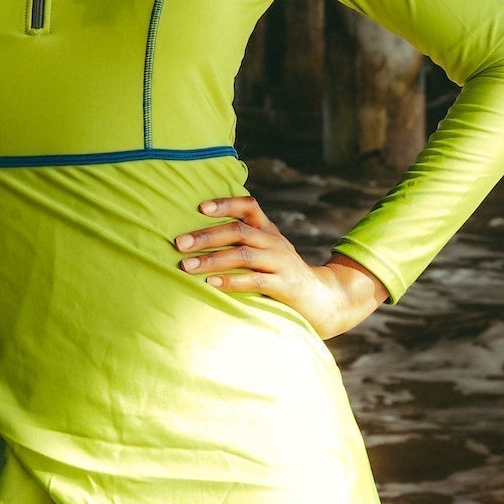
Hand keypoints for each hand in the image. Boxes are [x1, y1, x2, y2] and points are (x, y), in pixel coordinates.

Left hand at [174, 193, 389, 340]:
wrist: (324, 300)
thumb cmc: (284, 275)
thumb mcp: (268, 252)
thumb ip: (245, 243)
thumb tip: (201, 238)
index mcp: (269, 230)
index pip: (248, 206)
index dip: (225, 203)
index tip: (200, 207)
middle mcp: (274, 241)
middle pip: (238, 230)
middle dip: (206, 235)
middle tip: (179, 243)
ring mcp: (280, 263)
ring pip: (243, 254)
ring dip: (212, 259)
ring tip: (187, 265)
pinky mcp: (284, 286)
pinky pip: (255, 280)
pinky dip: (231, 281)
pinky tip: (211, 283)